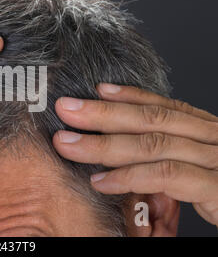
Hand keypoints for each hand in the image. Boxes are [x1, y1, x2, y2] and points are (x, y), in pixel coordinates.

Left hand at [53, 83, 217, 225]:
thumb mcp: (197, 169)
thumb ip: (167, 156)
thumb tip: (122, 151)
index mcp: (207, 132)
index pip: (164, 106)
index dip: (129, 96)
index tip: (97, 89)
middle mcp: (213, 139)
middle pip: (152, 119)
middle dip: (103, 114)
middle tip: (66, 109)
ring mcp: (217, 160)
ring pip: (155, 143)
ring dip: (105, 143)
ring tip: (68, 144)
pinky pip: (168, 176)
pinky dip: (130, 176)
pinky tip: (100, 181)